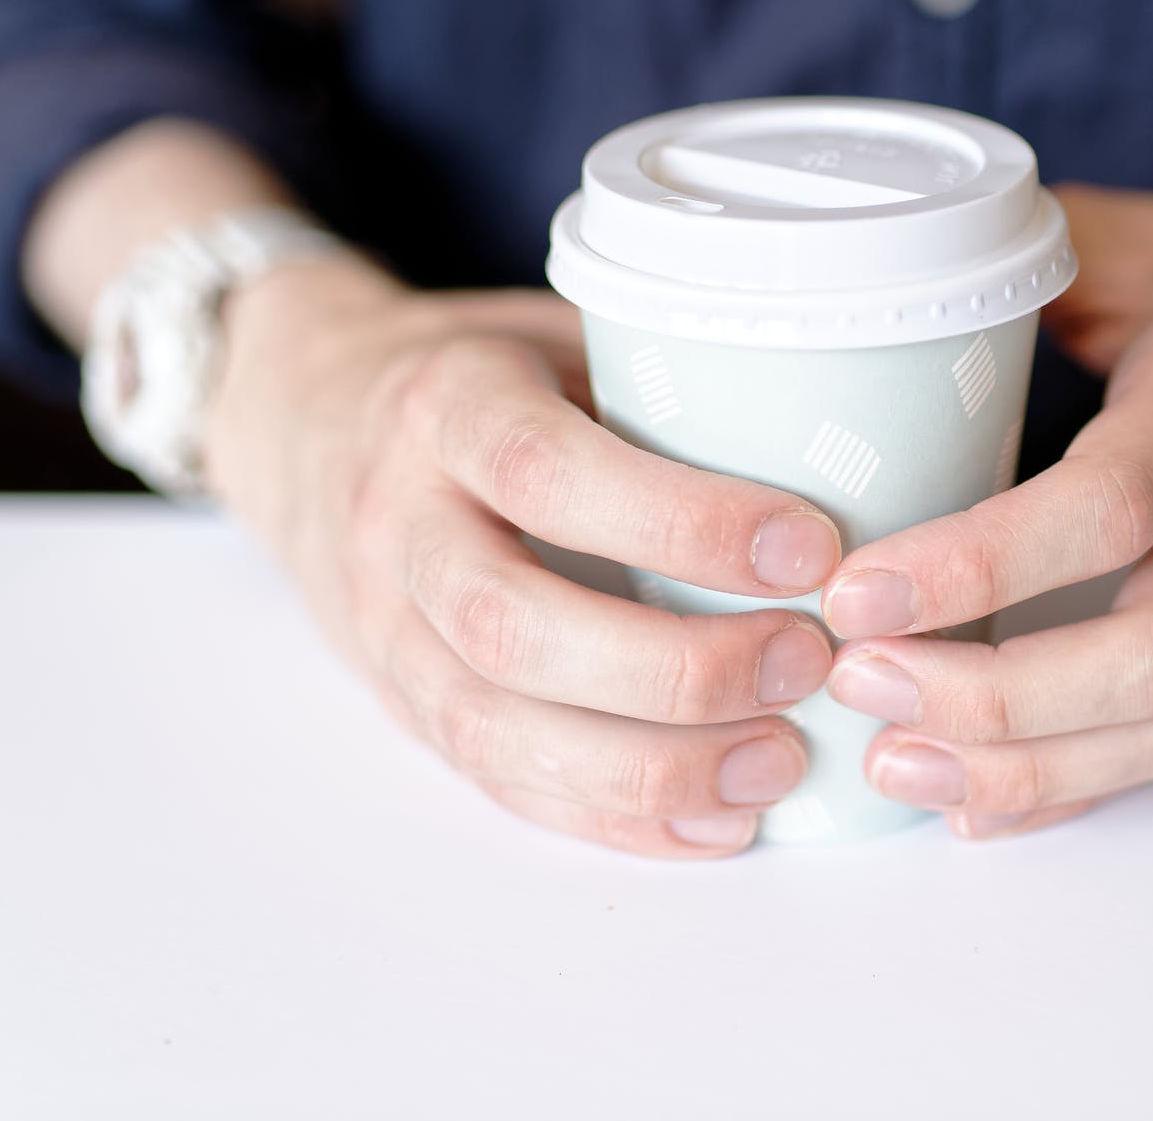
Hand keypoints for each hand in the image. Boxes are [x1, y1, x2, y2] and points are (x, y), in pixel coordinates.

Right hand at [203, 256, 843, 856]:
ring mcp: (386, 628)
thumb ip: (656, 376)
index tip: (811, 550)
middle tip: (806, 663)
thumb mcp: (551, 331)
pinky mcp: (402, 704)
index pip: (547, 472)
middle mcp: (400, 523)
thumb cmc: (477, 373)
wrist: (303, 419)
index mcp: (445, 407)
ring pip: (495, 727)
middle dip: (673, 667)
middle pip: (513, 625)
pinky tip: (711, 822)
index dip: (680, 523)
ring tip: (778, 764)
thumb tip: (848, 430)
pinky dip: (609, 815)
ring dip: (648, 767)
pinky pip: (495, 779)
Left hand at [818, 184, 1152, 838]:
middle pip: (1150, 651)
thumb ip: (1016, 255)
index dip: (980, 563)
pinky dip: (1078, 785)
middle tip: (857, 678)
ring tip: (894, 762)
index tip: (857, 589)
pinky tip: (975, 801)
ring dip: (1028, 766)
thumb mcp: (1146, 239)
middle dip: (992, 694)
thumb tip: (878, 277)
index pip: (1113, 505)